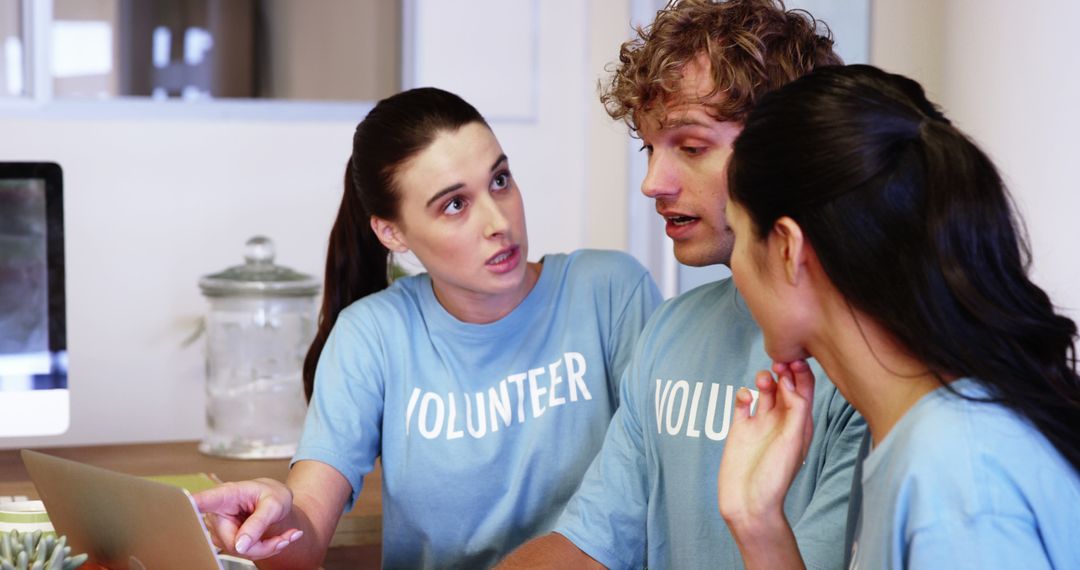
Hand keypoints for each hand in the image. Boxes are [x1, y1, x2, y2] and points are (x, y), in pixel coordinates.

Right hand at [193, 478, 303, 559]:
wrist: (276, 501)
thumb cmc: (272, 495)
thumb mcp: (274, 504)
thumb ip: (258, 523)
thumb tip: (240, 546)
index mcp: (225, 494)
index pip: (202, 501)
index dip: (189, 505)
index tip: (181, 504)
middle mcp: (217, 513)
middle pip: (230, 541)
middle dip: (260, 545)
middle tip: (285, 538)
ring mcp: (220, 529)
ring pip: (238, 551)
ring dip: (265, 548)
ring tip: (285, 537)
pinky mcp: (226, 540)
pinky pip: (243, 553)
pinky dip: (265, 550)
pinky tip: (280, 539)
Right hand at [718, 360, 815, 530]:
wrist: (748, 502)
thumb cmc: (775, 477)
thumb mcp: (793, 441)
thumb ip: (795, 410)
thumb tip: (788, 382)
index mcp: (800, 425)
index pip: (804, 392)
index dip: (801, 373)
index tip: (793, 360)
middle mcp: (781, 422)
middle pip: (785, 387)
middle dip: (783, 372)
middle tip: (777, 363)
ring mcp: (759, 425)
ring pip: (764, 392)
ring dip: (764, 380)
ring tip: (763, 377)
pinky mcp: (739, 429)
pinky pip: (742, 403)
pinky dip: (742, 394)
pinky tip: (744, 396)